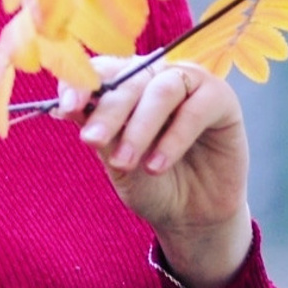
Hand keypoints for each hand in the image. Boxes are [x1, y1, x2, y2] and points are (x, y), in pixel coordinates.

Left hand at [56, 56, 252, 287]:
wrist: (191, 217)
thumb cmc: (149, 184)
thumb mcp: (117, 162)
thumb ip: (99, 133)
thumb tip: (66, 107)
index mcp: (123, 82)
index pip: (99, 70)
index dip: (81, 84)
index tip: (66, 107)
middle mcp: (154, 74)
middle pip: (127, 80)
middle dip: (108, 113)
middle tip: (91, 140)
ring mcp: (189, 82)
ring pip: (161, 91)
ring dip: (140, 128)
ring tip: (126, 162)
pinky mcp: (220, 98)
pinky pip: (195, 109)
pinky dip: (174, 138)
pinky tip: (157, 164)